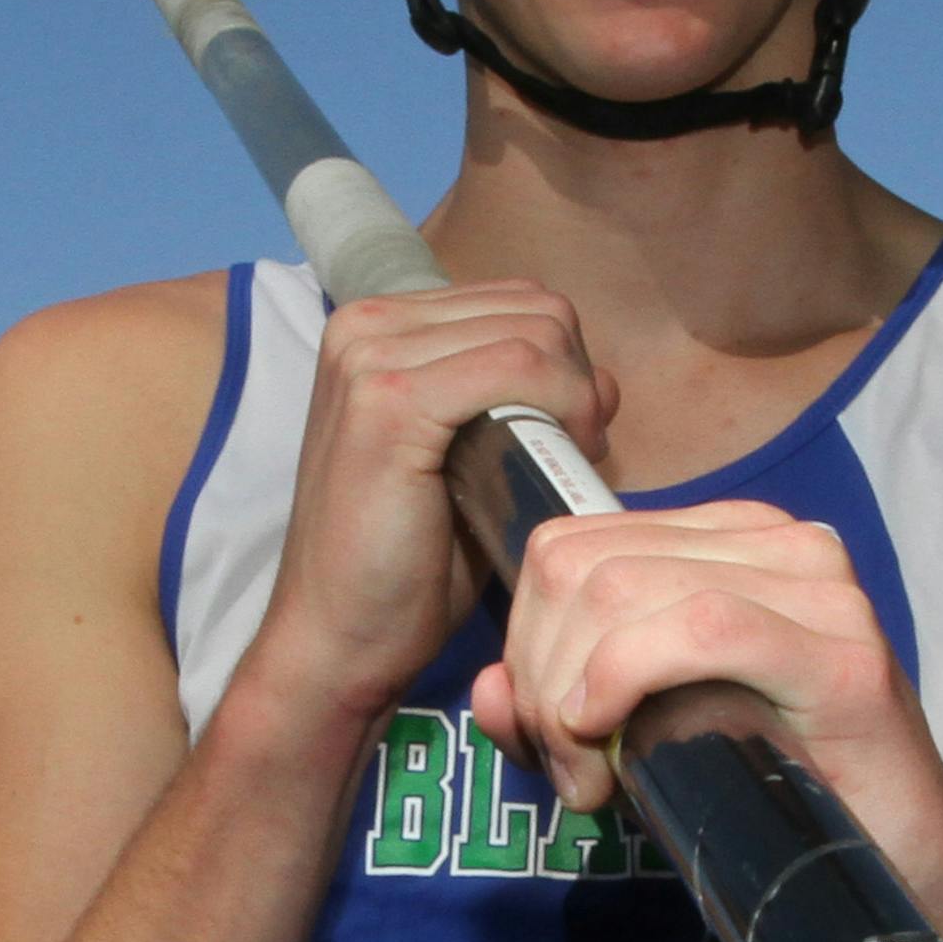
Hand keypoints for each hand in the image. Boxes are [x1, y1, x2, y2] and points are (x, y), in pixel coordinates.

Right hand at [251, 281, 617, 731]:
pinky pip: (518, 367)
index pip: (519, 301)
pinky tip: (551, 462)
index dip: (566, 366)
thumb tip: (602, 378)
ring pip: (534, 333)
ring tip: (557, 464)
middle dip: (576, 380)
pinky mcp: (390, 402)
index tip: (568, 437)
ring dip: (575, 399)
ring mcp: (371, 358)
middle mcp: (367, 325)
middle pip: (535, 308)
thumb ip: (525, 401)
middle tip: (571, 455)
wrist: (339, 639)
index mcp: (379, 328)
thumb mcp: (473, 458)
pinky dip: (561, 408)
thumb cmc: (410, 562)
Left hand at [473, 500, 942, 941]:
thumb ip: (561, 710)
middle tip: (572, 776)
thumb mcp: (647, 748)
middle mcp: (781, 544)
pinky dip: (627, 674)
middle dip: (540, 674)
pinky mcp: (846, 654)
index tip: (549, 740)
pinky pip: (701, 625)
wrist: (913, 895)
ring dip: (572, 695)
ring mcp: (821, 590)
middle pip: (579, 565)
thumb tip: (489, 687)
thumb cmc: (782, 814)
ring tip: (597, 783)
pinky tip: (608, 732)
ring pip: (621, 588)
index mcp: (731, 544)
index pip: (571, 547)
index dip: (527, 642)